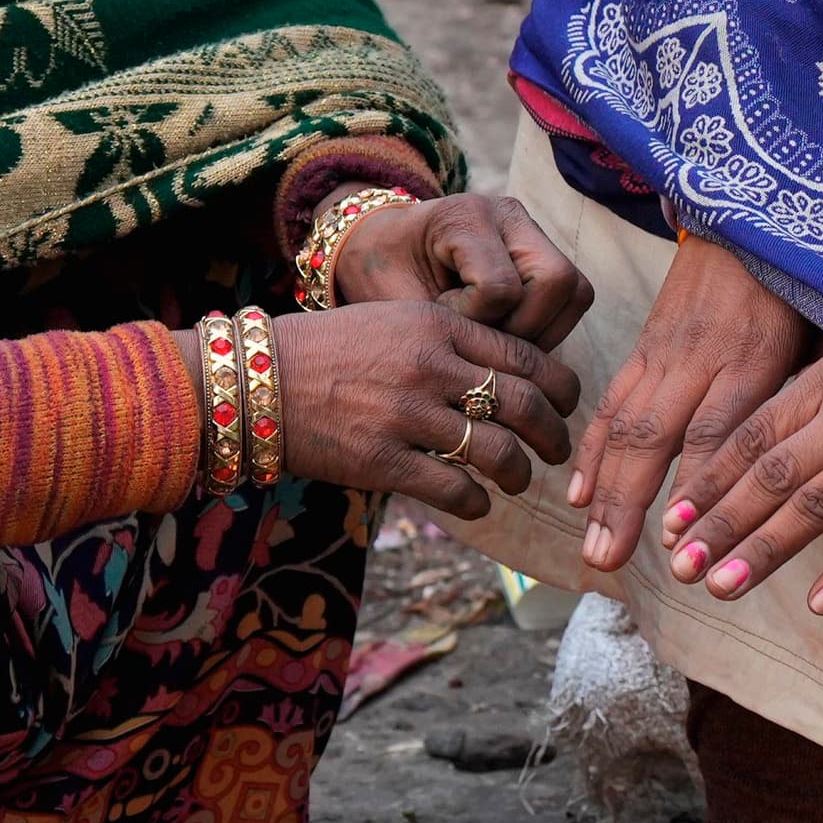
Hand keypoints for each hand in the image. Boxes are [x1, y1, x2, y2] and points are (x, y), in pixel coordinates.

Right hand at [257, 303, 579, 523]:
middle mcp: (430, 365)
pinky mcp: (383, 460)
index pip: (525, 355)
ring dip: (518, 473)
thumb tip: (508, 371)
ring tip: (516, 480)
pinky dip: (477, 502)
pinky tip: (477, 503)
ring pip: (498, 451)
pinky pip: (456, 490)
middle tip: (557, 451)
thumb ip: (450, 339)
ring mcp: (407, 415)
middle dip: (554, 435)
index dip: (560, 387)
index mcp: (438, 324)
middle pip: (526, 404)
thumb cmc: (328, 351)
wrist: (257, 383)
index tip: (565, 406)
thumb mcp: (393, 320)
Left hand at [330, 192, 592, 348]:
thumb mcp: (395, 301)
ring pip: (575, 292)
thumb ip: (438, 331)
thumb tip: (482, 383)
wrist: (382, 246)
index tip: (442, 319)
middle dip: (524, 328)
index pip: (501, 287)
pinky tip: (506, 336)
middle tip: (481, 340)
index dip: (476, 320)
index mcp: (464, 217)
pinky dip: (546, 327)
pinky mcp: (544, 251)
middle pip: (557, 281)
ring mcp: (532, 231)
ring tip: (494, 340)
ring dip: (541, 331)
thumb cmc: (382, 274)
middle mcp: (508, 215)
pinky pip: (572, 298)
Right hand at [565, 232, 811, 573]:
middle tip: (610, 563)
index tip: (678, 539)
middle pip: (654, 437)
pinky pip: (612, 404)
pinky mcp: (646, 349)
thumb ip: (821, 387)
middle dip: (628, 505)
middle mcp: (699, 359)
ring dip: (604, 493)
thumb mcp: (822, 331)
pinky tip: (580, 496)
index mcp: (753, 358)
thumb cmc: (796, 285)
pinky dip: (594, 453)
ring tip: (593, 547)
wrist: (743, 222)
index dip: (694, 486)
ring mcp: (665, 354)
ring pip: (626, 427)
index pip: (716, 432)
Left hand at [663, 346, 822, 614]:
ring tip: (721, 587)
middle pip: (771, 476)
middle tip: (680, 567)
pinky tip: (819, 604)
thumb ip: (812, 389)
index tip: (672, 521)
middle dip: (720, 524)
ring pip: (813, 506)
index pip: (752, 437)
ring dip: (764, 550)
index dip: (709, 481)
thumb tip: (748, 437)